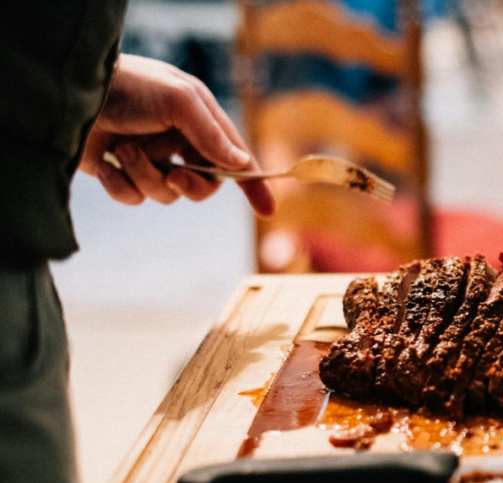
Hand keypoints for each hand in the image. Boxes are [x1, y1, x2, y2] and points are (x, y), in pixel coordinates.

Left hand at [80, 54, 274, 215]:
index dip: (252, 184)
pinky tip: (105, 163)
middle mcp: (177, 141)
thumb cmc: (128, 87)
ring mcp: (149, 158)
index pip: (234, 157)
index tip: (266, 210)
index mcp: (198, 121)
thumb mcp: (179, 102)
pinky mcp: (121, 173)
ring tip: (123, 151)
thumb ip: (212, 134)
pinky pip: (134, 197)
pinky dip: (120, 184)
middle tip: (174, 174)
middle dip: (189, 184)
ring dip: (145, 176)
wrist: (70, 94)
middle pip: (203, 185)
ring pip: (165, 194)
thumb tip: (241, 163)